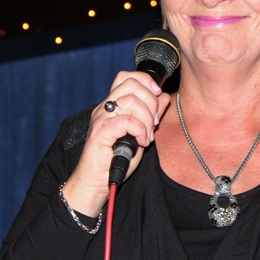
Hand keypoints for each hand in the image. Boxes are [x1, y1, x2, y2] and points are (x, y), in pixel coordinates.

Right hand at [61, 71, 169, 216]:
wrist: (96, 182)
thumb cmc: (116, 161)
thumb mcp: (140, 134)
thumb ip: (150, 115)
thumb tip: (163, 97)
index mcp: (113, 105)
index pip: (127, 77)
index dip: (146, 81)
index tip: (158, 95)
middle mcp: (105, 107)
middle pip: (132, 84)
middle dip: (151, 102)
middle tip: (154, 123)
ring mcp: (101, 118)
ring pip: (131, 100)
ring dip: (147, 119)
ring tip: (147, 136)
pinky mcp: (101, 132)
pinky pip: (126, 121)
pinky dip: (140, 130)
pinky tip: (141, 142)